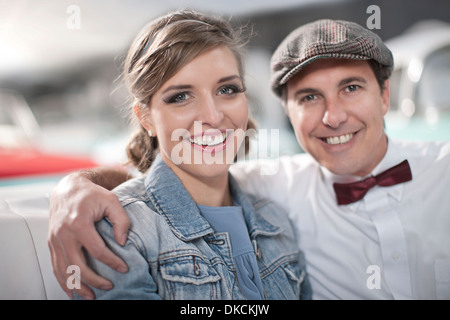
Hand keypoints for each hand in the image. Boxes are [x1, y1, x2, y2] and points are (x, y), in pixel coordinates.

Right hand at [48, 173, 129, 298]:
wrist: (67, 188)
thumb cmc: (91, 194)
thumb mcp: (112, 201)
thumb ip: (121, 220)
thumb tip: (122, 242)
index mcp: (78, 223)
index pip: (97, 250)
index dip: (112, 262)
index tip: (123, 268)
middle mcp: (63, 234)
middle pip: (78, 265)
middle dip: (94, 280)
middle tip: (109, 286)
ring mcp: (54, 240)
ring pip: (64, 270)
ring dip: (77, 286)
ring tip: (91, 296)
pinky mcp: (51, 243)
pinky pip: (55, 267)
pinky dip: (63, 281)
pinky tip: (72, 292)